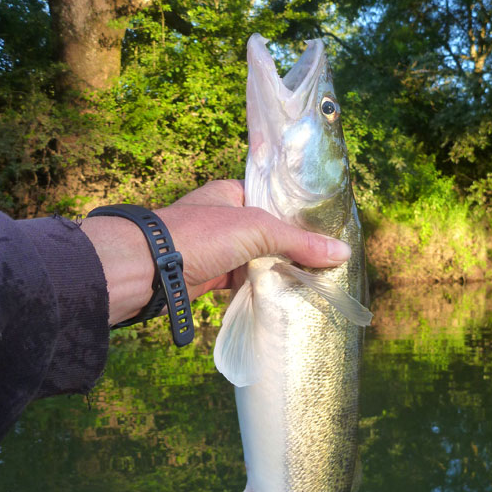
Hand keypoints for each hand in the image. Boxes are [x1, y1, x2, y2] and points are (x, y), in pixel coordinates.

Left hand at [81, 180, 351, 325]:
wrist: (150, 270)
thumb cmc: (201, 235)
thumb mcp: (257, 229)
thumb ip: (298, 241)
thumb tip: (341, 252)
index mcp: (230, 194)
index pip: (271, 199)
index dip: (297, 214)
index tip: (325, 230)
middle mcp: (222, 219)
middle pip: (266, 233)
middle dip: (290, 248)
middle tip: (325, 260)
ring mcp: (215, 250)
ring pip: (254, 260)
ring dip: (275, 271)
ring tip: (312, 280)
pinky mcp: (209, 278)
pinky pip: (241, 283)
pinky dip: (259, 289)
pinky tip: (283, 297)